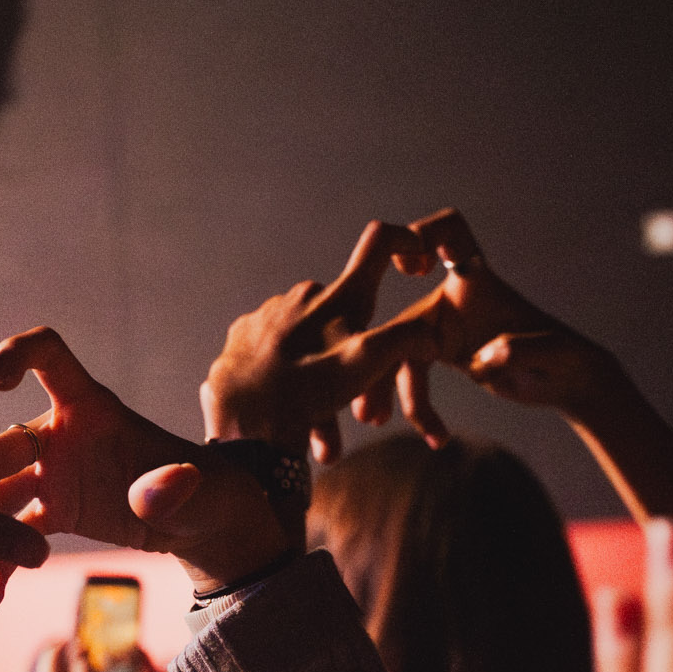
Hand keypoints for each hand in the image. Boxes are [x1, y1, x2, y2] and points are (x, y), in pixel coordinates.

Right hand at [0, 328, 289, 605]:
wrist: (202, 525)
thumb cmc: (207, 489)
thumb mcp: (200, 490)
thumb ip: (173, 489)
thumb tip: (149, 494)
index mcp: (92, 407)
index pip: (47, 357)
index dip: (14, 355)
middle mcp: (61, 434)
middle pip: (1, 445)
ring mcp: (51, 473)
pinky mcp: (52, 511)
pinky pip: (12, 534)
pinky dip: (0, 563)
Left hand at [201, 220, 441, 460]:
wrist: (241, 423)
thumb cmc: (308, 393)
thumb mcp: (366, 366)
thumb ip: (405, 340)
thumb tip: (432, 332)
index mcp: (339, 297)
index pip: (378, 243)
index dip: (403, 241)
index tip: (416, 260)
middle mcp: (303, 295)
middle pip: (342, 319)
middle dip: (352, 362)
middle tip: (357, 412)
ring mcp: (268, 313)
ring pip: (309, 344)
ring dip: (320, 383)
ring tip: (320, 430)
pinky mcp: (243, 337)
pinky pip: (276, 354)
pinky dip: (289, 382)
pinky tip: (287, 411)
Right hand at [359, 208, 619, 426]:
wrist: (569, 384)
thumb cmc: (569, 359)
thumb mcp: (554, 354)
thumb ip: (519, 349)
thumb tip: (482, 358)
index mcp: (479, 282)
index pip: (451, 232)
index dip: (425, 233)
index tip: (409, 266)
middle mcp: (455, 297)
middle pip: (401, 311)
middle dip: (376, 348)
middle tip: (364, 390)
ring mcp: (444, 326)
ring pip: (394, 349)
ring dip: (381, 384)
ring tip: (373, 420)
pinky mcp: (442, 354)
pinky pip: (409, 375)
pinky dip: (416, 407)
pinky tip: (436, 438)